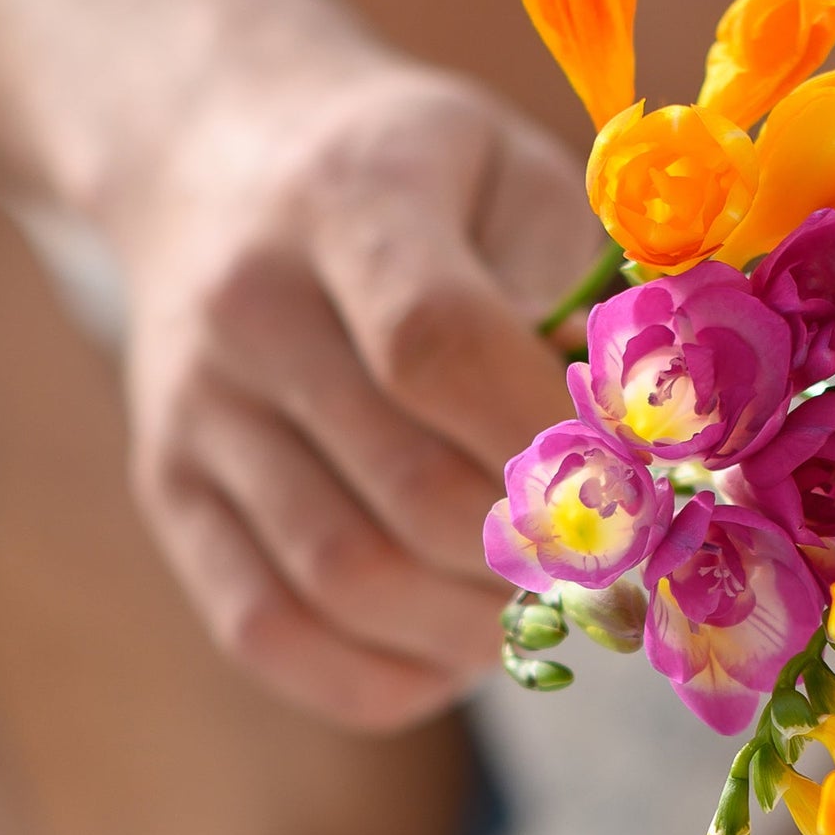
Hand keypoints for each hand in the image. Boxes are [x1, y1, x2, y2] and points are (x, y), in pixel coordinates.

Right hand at [124, 62, 604, 730]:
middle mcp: (247, 307)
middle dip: (542, 558)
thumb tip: (666, 448)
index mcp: (348, 198)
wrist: (214, 158)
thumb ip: (589, 291)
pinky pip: (268, 633)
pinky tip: (453, 650)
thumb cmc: (419, 176)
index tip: (649, 489)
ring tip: (542, 605)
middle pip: (409, 491)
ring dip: (475, 628)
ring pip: (346, 580)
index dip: (556, 445)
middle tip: (620, 569)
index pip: (440, 348)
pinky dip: (381, 675)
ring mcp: (193, 411)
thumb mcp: (516, 170)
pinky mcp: (168, 492)